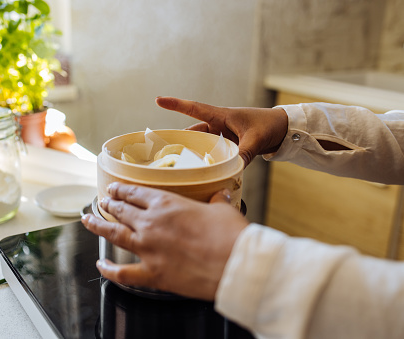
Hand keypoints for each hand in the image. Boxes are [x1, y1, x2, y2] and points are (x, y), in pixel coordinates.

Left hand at [81, 182, 248, 299]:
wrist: (235, 265)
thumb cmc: (230, 236)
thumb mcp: (223, 210)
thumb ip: (216, 200)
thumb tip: (220, 193)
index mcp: (167, 204)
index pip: (136, 193)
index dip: (122, 190)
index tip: (114, 189)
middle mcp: (151, 224)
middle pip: (122, 211)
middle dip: (110, 205)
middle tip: (103, 202)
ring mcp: (148, 249)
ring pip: (114, 234)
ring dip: (98, 226)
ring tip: (87, 220)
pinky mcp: (152, 274)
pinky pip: (123, 272)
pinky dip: (108, 270)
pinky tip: (101, 266)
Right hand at [155, 96, 287, 165]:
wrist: (283, 128)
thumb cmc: (269, 125)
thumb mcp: (256, 139)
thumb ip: (244, 153)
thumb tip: (234, 168)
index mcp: (222, 115)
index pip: (194, 109)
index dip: (176, 105)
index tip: (158, 100)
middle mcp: (219, 124)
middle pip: (193, 131)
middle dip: (180, 138)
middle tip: (164, 149)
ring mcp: (223, 134)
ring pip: (201, 143)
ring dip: (193, 151)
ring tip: (180, 163)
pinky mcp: (228, 144)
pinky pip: (212, 151)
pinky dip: (206, 158)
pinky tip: (200, 169)